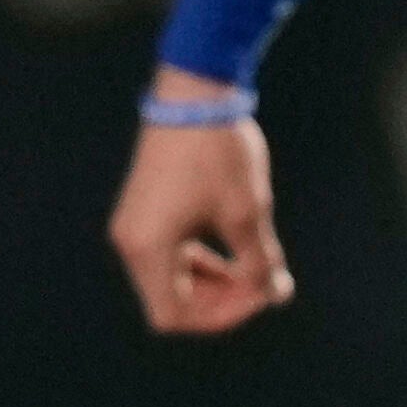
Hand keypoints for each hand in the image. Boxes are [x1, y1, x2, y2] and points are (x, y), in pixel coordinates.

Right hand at [113, 113, 294, 334]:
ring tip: (252, 265)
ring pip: (170, 281)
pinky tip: (231, 245)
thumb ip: (261, 262)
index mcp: (147, 248)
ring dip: (212, 282)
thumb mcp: (247, 213)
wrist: (194, 90)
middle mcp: (130, 241)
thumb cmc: (219, 151)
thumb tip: (275, 293)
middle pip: (170, 303)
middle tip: (262, 282)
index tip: (258, 292)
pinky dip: (199, 260)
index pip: (174, 316)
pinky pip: (167, 254)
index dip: (220, 316)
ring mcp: (132, 224)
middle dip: (220, 300)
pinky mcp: (142, 209)